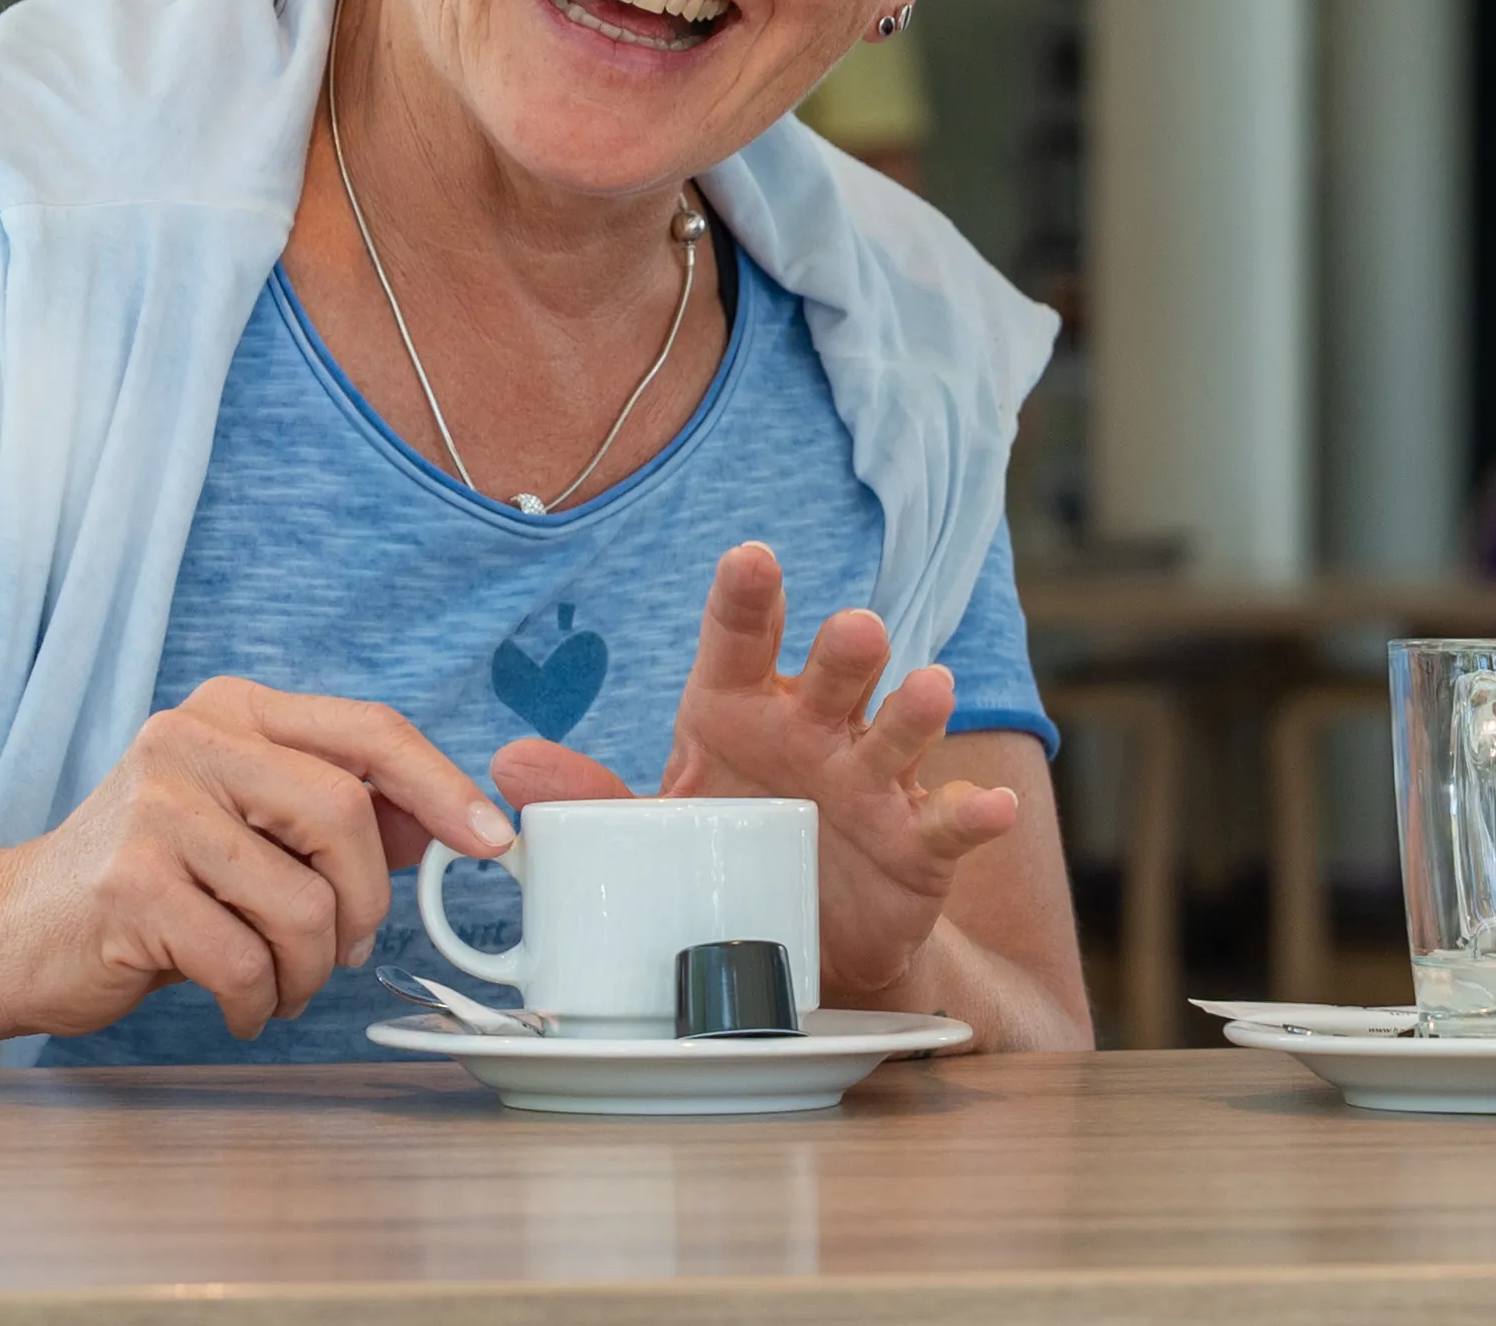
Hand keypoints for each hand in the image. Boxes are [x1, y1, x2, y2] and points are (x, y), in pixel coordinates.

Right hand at [0, 677, 517, 1040]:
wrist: (13, 929)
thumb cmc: (146, 881)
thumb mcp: (244, 826)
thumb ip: (334, 815)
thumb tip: (446, 822)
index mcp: (229, 712)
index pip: (366, 730)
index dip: (441, 786)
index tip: (492, 841)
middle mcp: (188, 740)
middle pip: (344, 813)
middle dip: (365, 902)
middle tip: (345, 950)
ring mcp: (155, 807)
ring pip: (303, 900)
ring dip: (308, 971)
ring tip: (274, 981)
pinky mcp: (130, 884)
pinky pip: (246, 960)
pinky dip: (256, 1001)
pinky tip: (233, 1001)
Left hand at [487, 541, 1019, 999]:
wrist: (799, 936)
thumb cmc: (721, 848)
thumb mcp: (653, 821)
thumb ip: (590, 795)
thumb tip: (507, 765)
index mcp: (739, 708)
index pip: (739, 640)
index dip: (746, 600)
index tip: (750, 558)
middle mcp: (812, 728)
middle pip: (829, 675)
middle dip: (842, 652)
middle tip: (853, 629)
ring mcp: (871, 781)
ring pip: (896, 733)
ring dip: (914, 711)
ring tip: (930, 688)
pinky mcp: (917, 844)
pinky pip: (947, 822)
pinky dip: (972, 812)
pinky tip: (988, 805)